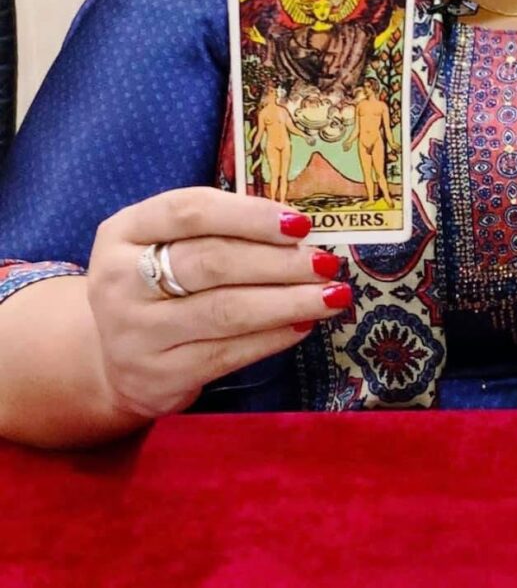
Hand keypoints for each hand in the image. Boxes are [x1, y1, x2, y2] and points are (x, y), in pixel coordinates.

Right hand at [86, 187, 352, 420]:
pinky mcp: (158, 375)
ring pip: (224, 312)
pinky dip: (272, 337)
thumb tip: (299, 228)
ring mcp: (135, 332)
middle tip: (325, 263)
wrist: (113, 360)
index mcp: (125, 231)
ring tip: (332, 294)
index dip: (250, 215)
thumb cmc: (157, 284)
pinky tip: (304, 323)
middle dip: (278, 262)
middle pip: (211, 263)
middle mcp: (120, 280)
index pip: (191, 211)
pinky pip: (227, 354)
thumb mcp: (167, 244)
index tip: (300, 223)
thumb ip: (220, 229)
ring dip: (287, 302)